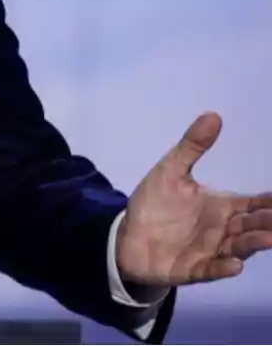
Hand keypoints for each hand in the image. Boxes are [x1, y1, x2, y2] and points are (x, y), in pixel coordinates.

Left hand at [117, 111, 271, 288]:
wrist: (127, 236)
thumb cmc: (155, 204)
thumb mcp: (170, 171)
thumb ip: (191, 147)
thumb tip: (213, 115)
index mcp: (222, 206)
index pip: (254, 203)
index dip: (270, 202)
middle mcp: (223, 230)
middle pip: (252, 225)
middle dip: (267, 222)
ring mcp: (210, 251)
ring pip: (238, 248)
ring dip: (253, 244)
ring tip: (269, 239)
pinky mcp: (192, 269)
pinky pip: (211, 270)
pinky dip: (222, 268)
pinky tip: (234, 265)